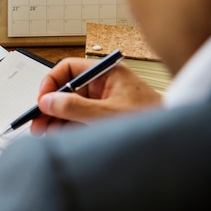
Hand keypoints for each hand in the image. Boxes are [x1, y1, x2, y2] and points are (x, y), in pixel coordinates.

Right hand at [30, 58, 162, 134]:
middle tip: (37, 121)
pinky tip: (56, 135)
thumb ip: (74, 108)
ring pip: (69, 107)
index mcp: (106, 73)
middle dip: (50, 106)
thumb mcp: (107, 114)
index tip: (42, 99)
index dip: (51, 82)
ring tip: (44, 132)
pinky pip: (78, 120)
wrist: (174, 142)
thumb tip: (48, 102)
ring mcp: (102, 102)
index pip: (68, 68)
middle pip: (66, 90)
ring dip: (55, 119)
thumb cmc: (151, 120)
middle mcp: (102, 85)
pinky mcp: (103, 119)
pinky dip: (65, 127)